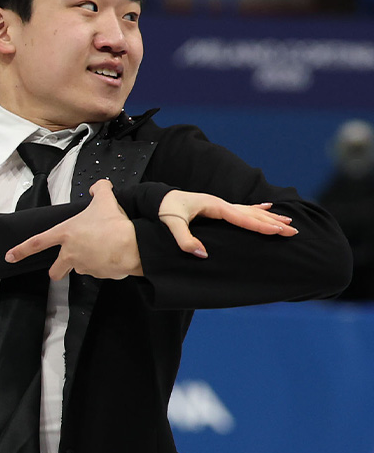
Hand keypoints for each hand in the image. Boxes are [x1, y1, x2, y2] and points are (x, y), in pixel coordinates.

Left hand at [5, 180, 143, 280]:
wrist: (132, 246)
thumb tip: (99, 186)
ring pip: (80, 269)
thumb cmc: (114, 224)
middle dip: (57, 270)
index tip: (9, 257)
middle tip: (64, 266)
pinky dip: (104, 266)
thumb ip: (99, 189)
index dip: (21, 250)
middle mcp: (70, 254)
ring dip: (86, 263)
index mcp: (65, 234)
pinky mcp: (99, 275)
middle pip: (56, 269)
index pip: (36, 243)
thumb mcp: (105, 199)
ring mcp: (84, 266)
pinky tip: (113, 257)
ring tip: (101, 252)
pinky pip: (98, 272)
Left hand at [154, 189, 295, 257]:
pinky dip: (256, 210)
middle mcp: (220, 204)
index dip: (260, 225)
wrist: (158, 198)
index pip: (242, 217)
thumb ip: (185, 238)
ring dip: (269, 217)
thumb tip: (202, 254)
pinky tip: (267, 209)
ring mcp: (220, 205)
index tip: (278, 231)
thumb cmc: (164, 210)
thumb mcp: (172, 224)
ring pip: (250, 211)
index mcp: (214, 206)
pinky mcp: (217, 208)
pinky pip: (242, 209)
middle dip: (273, 223)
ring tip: (288, 221)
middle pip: (251, 214)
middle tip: (293, 230)